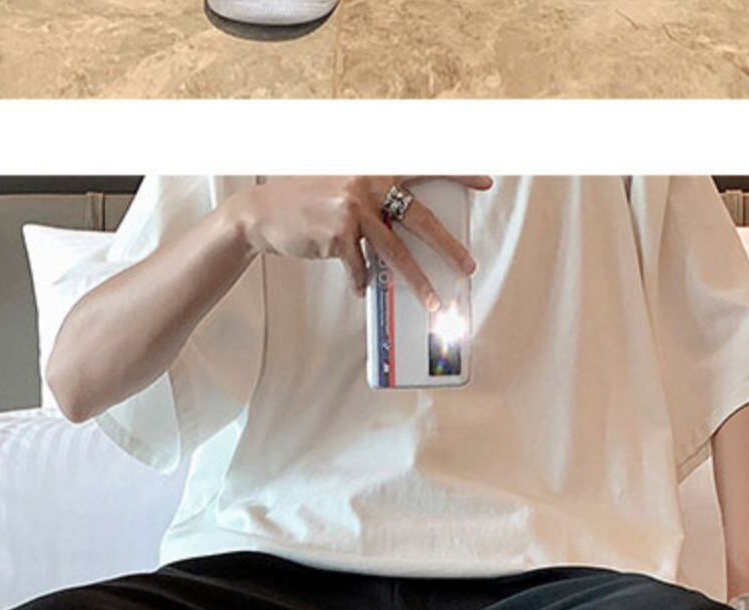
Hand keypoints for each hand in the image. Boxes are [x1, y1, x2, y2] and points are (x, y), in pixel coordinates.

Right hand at [229, 176, 490, 308]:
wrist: (262, 213)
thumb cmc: (306, 204)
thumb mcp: (342, 190)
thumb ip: (373, 203)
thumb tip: (404, 233)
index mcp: (375, 168)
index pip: (424, 167)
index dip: (456, 173)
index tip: (485, 181)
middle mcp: (368, 182)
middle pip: (420, 218)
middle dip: (448, 246)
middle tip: (468, 266)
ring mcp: (354, 207)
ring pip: (396, 252)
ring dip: (417, 282)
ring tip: (433, 304)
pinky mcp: (339, 233)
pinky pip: (361, 268)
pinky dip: (361, 281)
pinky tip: (358, 285)